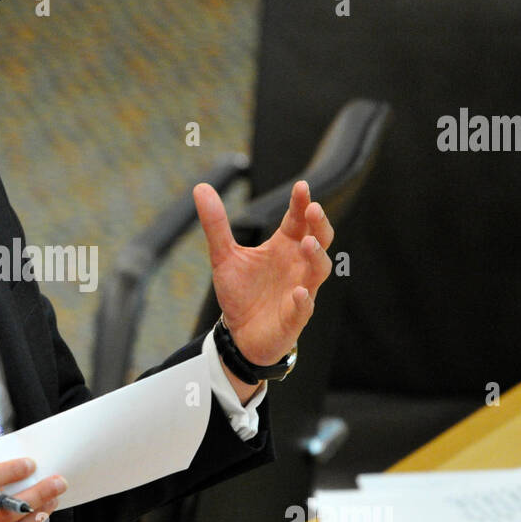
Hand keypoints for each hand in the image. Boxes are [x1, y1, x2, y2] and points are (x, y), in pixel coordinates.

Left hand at [193, 179, 333, 367]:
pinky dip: (304, 299)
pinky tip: (300, 292)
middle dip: (319, 224)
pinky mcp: (295, 316)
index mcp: (284, 246)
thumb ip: (216, 224)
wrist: (240, 334)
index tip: (301, 186)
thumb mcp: (223, 255)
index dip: (301, 203)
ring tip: (308, 243)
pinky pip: (305, 307)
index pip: (298, 219)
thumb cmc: (241, 292)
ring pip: (319, 270)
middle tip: (313, 209)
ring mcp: (301, 289)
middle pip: (319, 239)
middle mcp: (297, 264)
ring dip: (317, 256)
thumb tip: (201, 187)